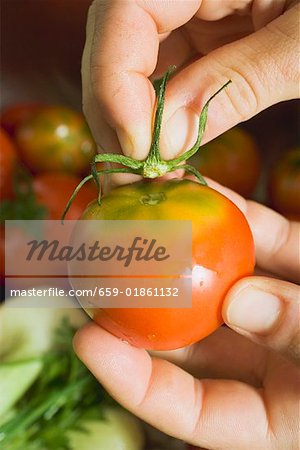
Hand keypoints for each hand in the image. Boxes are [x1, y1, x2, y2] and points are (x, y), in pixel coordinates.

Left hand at [74, 180, 299, 448]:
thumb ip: (297, 334)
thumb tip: (238, 299)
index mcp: (271, 410)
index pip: (189, 409)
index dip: (134, 382)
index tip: (87, 340)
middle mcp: (265, 354)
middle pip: (191, 333)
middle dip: (141, 300)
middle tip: (93, 267)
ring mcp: (278, 303)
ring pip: (218, 277)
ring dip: (178, 242)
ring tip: (132, 209)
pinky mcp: (296, 260)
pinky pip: (260, 234)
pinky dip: (229, 209)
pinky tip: (191, 184)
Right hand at [82, 0, 298, 184]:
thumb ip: (237, 83)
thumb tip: (168, 141)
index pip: (125, 10)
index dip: (115, 81)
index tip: (138, 148)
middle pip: (115, 43)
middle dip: (115, 114)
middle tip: (130, 177)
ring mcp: (192, 12)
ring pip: (133, 67)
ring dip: (132, 125)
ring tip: (146, 175)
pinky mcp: (202, 38)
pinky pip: (162, 77)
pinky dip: (158, 120)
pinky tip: (167, 152)